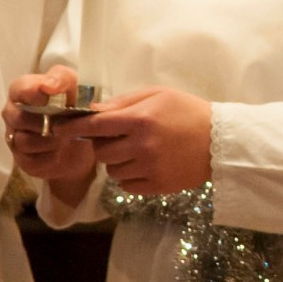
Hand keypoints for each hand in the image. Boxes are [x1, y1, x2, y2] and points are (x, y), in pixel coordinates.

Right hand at [4, 66, 96, 197]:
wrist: (80, 142)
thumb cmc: (72, 108)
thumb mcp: (74, 87)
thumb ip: (62, 78)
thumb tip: (49, 85)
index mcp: (22, 91)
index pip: (20, 88)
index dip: (35, 94)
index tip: (50, 99)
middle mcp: (12, 113)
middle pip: (20, 118)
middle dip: (48, 122)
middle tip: (67, 124)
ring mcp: (14, 137)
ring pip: (26, 141)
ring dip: (52, 141)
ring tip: (66, 138)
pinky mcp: (22, 160)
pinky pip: (31, 161)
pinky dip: (50, 157)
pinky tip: (59, 152)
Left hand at [67, 87, 214, 197]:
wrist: (223, 141)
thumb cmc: (189, 112)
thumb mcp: (159, 95)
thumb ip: (124, 102)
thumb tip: (92, 111)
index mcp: (140, 119)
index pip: (94, 125)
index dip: (72, 127)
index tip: (59, 129)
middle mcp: (142, 145)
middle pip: (100, 151)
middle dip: (104, 145)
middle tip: (119, 139)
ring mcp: (149, 168)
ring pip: (112, 170)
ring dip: (118, 162)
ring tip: (138, 152)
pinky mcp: (157, 186)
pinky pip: (127, 185)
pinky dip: (130, 177)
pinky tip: (147, 165)